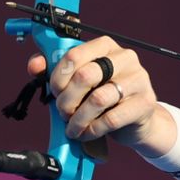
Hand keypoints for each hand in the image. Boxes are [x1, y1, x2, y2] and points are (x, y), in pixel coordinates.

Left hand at [27, 37, 174, 154]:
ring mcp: (138, 79)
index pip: (74, 54)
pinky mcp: (144, 103)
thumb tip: (35, 65)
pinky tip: (87, 133)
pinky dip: (93, 129)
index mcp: (105, 46)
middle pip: (85, 76)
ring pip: (98, 99)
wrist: (138, 119)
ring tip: (73, 128)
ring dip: (78, 119)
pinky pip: (111, 119)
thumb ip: (55, 69)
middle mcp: (125, 57)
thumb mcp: (80, 80)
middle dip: (67, 100)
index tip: (54, 92)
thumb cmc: (104, 95)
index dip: (58, 77)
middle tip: (62, 113)